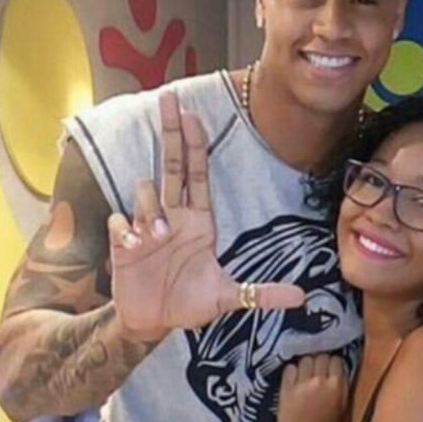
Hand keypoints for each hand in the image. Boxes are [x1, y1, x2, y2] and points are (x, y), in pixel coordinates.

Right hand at [108, 90, 304, 337]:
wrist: (153, 323)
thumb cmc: (189, 304)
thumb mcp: (228, 298)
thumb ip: (261, 295)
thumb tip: (302, 297)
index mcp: (199, 222)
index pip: (197, 175)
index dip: (196, 145)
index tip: (193, 115)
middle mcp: (172, 216)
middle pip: (171, 165)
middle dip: (170, 132)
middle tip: (168, 98)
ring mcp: (146, 226)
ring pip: (144, 190)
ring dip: (151, 206)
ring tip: (159, 235)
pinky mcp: (123, 242)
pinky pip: (120, 220)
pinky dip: (126, 229)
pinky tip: (133, 245)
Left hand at [278, 355, 348, 421]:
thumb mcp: (342, 407)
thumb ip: (342, 387)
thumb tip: (340, 372)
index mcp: (337, 385)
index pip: (336, 360)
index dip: (332, 364)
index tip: (329, 370)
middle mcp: (320, 380)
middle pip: (321, 356)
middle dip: (319, 362)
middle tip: (316, 371)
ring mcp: (302, 383)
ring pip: (305, 359)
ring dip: (305, 365)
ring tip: (304, 374)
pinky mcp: (286, 388)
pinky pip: (290, 368)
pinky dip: (292, 371)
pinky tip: (293, 379)